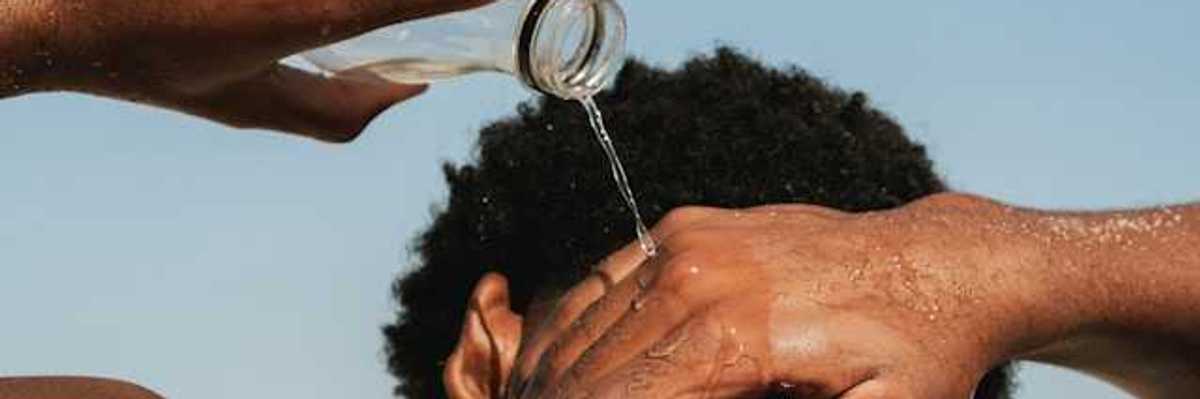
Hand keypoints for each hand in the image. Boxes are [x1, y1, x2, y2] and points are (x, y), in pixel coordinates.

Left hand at [3, 0, 490, 140]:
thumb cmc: (156, 62)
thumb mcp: (249, 104)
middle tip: (468, 6)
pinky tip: (335, 19)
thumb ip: (337, 111)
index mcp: (306, 18)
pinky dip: (356, 1)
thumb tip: (411, 90)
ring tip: (388, 21)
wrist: (67, 10)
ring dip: (394, 1)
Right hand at [510, 194, 1061, 397]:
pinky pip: (605, 277)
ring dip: (551, 370)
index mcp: (736, 342)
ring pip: (586, 320)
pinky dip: (571, 320)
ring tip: (533, 397)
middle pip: (593, 365)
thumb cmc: (914, 357)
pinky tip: (556, 354)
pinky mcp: (687, 226)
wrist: (938, 264)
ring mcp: (688, 245)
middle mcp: (699, 282)